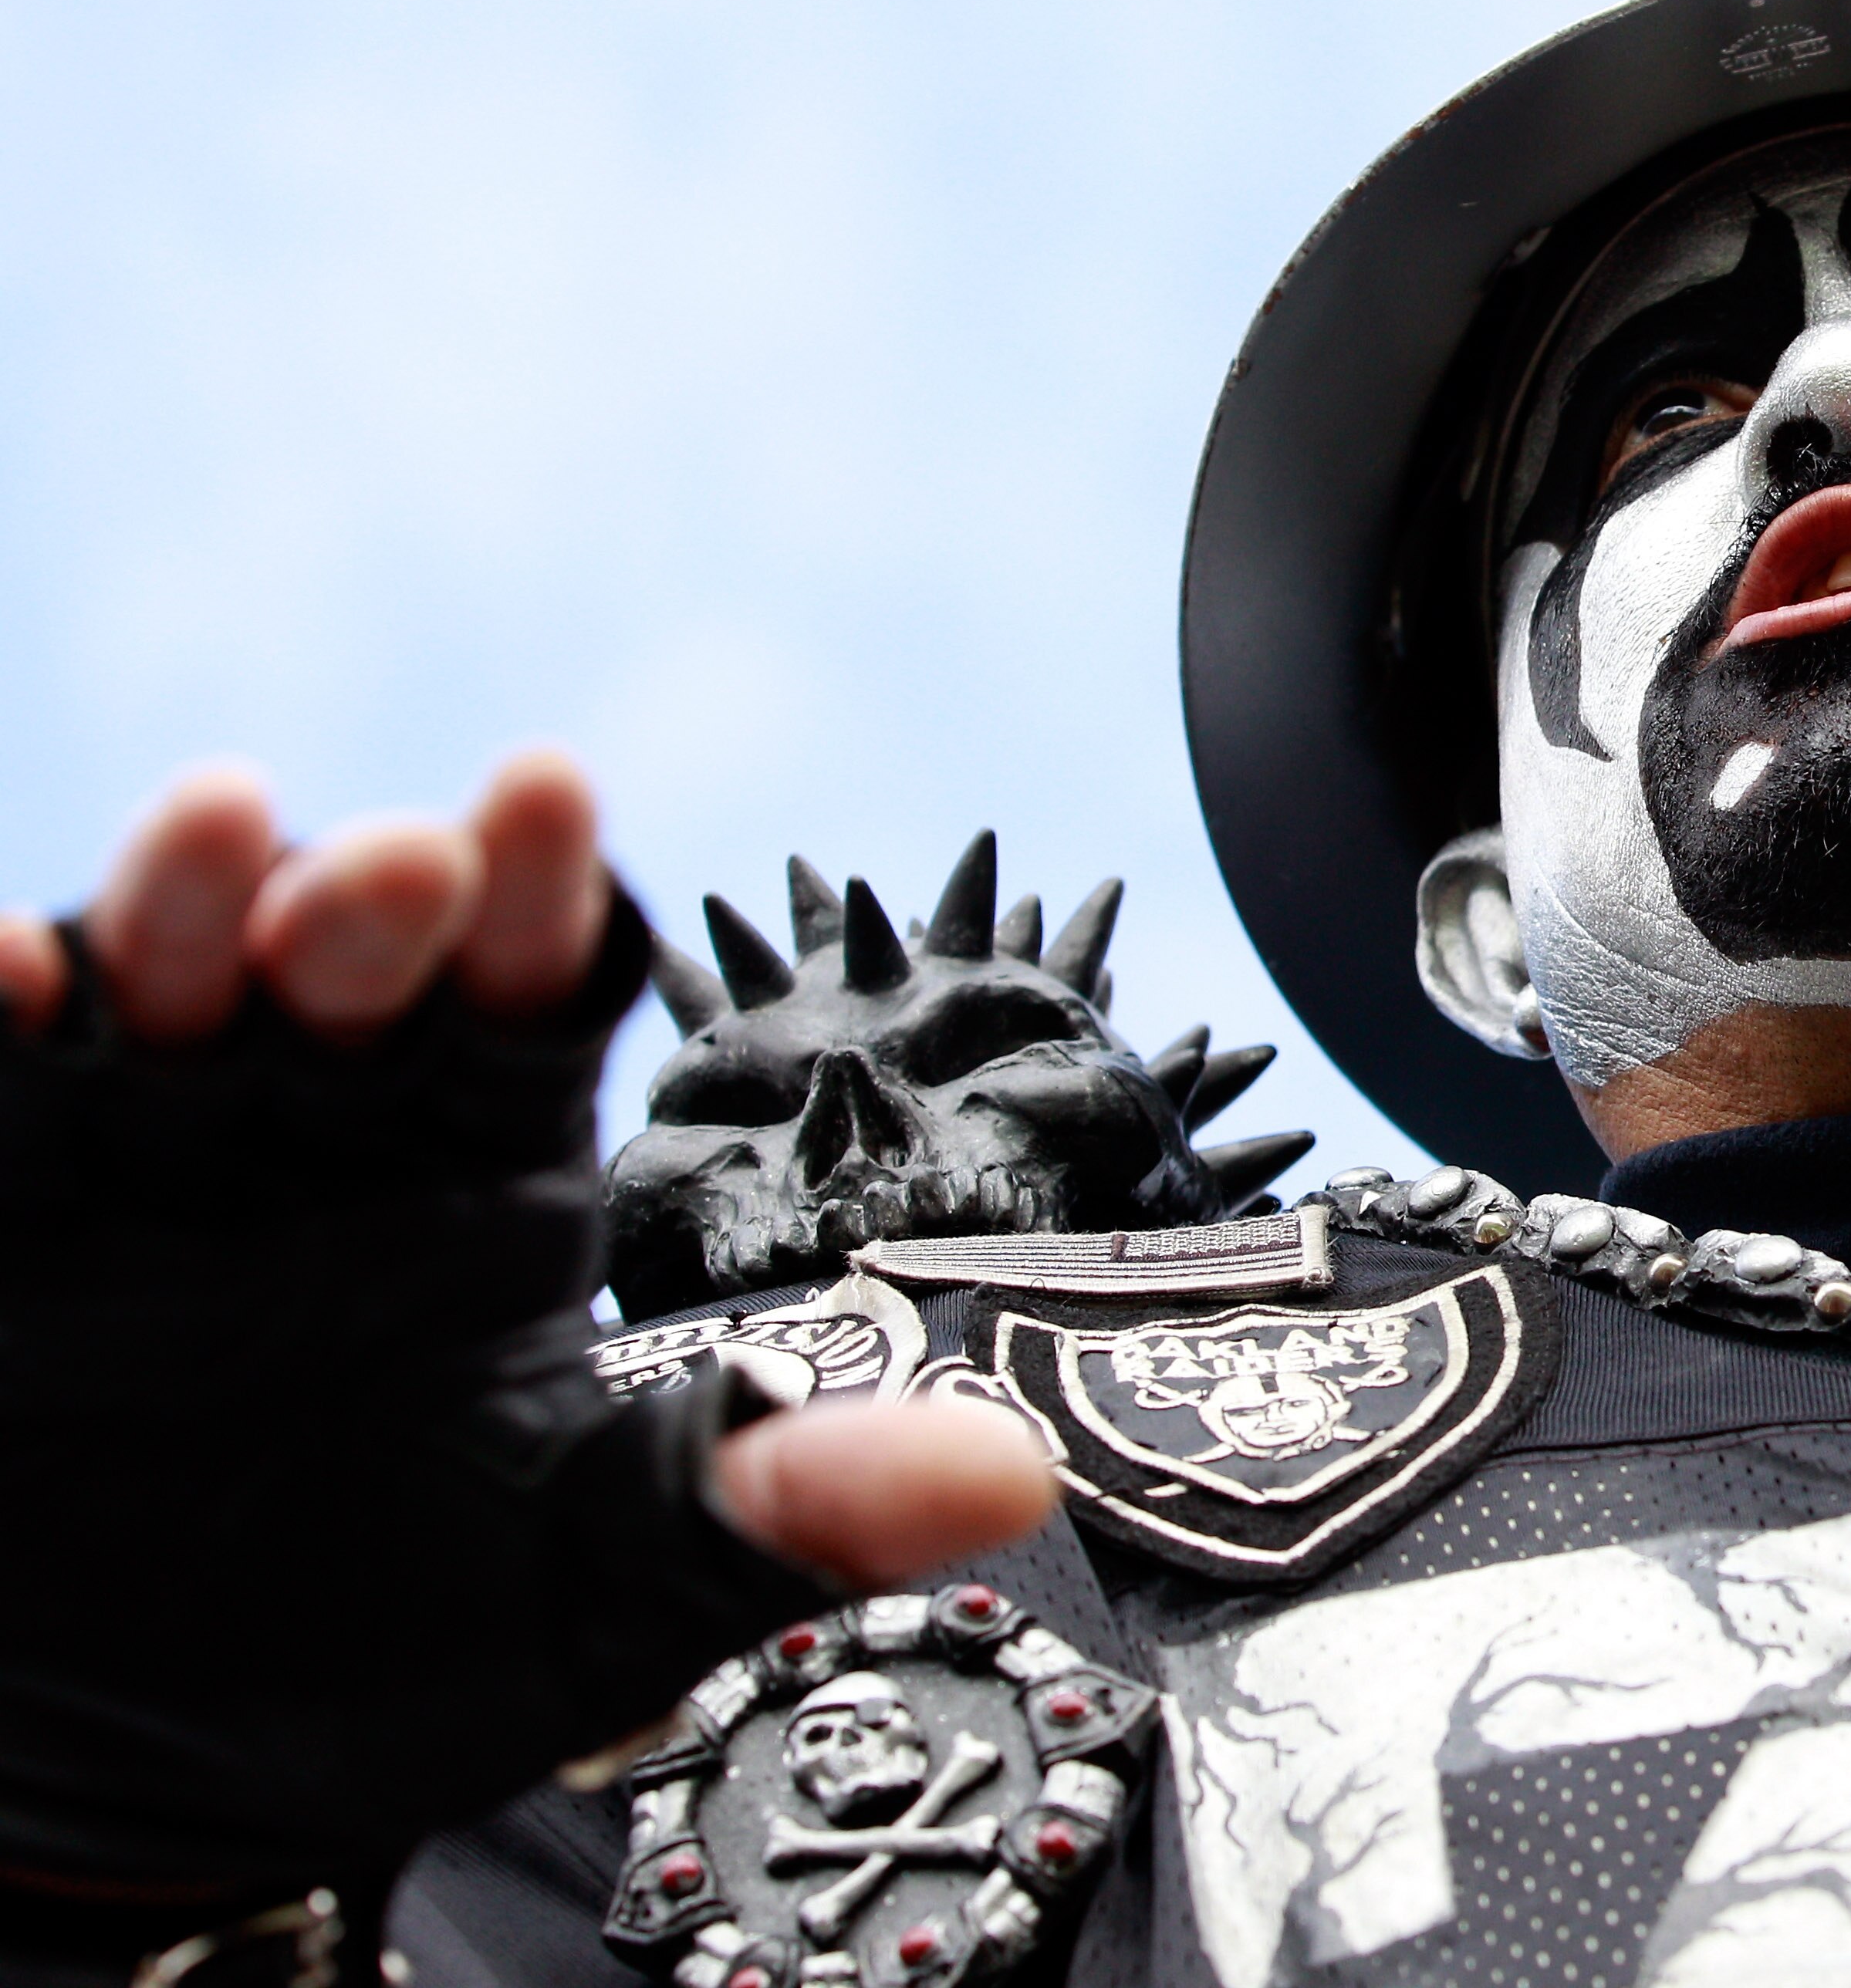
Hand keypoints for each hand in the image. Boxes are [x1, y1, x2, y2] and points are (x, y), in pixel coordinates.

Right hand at [0, 756, 1051, 1897]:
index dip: (544, 898)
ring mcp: (147, 1165)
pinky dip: (3, 1019)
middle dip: (374, 898)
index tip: (550, 800)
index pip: (537, 994)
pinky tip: (13, 967)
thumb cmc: (399, 1649)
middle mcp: (320, 1129)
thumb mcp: (607, 1581)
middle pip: (356, 966)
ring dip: (183, 901)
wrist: (147, 1788)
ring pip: (168, 990)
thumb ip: (785, 1508)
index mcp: (484, 1171)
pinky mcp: (1, 1213)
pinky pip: (1, 1092)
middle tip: (396, 864)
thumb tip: (1012, 1477)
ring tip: (216, 835)